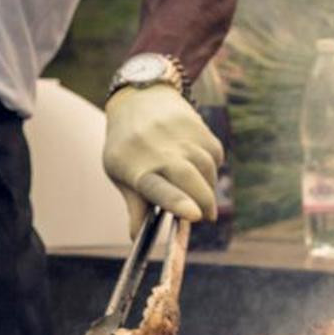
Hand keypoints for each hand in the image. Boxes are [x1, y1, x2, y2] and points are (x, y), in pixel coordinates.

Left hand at [102, 84, 222, 236]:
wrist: (141, 97)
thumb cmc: (126, 144)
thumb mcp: (119, 172)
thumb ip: (133, 204)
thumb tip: (135, 238)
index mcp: (136, 166)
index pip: (158, 188)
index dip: (177, 203)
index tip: (194, 215)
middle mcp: (160, 150)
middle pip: (190, 179)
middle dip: (204, 203)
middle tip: (206, 217)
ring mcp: (181, 137)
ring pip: (207, 169)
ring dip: (208, 188)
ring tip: (200, 195)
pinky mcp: (199, 128)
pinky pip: (214, 156)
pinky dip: (212, 168)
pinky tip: (200, 169)